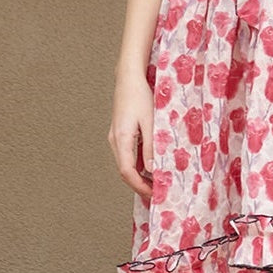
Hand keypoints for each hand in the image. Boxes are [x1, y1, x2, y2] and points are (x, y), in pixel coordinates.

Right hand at [108, 68, 154, 199]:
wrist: (129, 78)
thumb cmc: (140, 96)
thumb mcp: (151, 123)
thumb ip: (151, 148)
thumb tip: (153, 171)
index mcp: (121, 139)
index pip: (127, 172)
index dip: (140, 187)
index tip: (154, 195)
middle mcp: (115, 141)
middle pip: (125, 172)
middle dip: (140, 185)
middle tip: (157, 193)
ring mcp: (115, 137)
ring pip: (126, 164)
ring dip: (139, 176)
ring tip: (156, 183)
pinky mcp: (120, 133)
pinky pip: (128, 155)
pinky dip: (138, 165)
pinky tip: (151, 167)